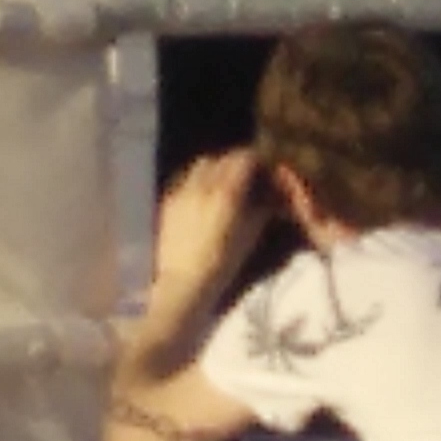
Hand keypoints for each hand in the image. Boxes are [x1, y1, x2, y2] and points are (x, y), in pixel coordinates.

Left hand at [149, 150, 269, 311]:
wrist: (184, 282)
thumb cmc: (222, 263)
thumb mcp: (250, 235)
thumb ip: (262, 208)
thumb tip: (272, 194)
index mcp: (226, 191)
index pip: (244, 158)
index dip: (257, 161)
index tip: (264, 169)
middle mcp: (202, 184)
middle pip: (222, 158)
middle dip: (236, 162)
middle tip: (246, 176)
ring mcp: (181, 191)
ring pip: (200, 166)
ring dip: (215, 168)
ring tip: (223, 184)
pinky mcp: (168, 201)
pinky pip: (185, 180)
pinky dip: (197, 181)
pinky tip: (202, 198)